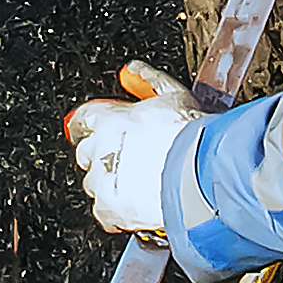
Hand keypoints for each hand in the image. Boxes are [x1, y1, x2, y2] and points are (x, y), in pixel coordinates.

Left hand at [65, 60, 200, 241]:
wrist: (200, 173)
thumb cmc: (189, 134)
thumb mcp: (173, 94)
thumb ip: (148, 80)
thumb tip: (134, 70)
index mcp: (107, 119)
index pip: (82, 120)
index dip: (93, 126)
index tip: (101, 130)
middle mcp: (98, 149)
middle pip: (87, 152)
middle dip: (104, 155)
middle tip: (131, 158)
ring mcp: (102, 180)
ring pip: (95, 182)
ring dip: (111, 183)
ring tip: (140, 184)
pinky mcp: (109, 209)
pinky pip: (105, 212)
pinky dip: (118, 211)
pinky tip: (138, 206)